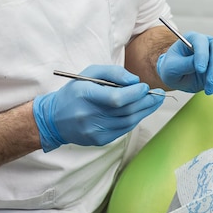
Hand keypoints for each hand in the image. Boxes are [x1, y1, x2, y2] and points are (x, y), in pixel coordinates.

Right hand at [33, 65, 164, 151]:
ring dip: (145, 111)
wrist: (54, 119)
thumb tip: (135, 81)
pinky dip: (135, 119)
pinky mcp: (99, 139)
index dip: (136, 93)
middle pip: (127, 111)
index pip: (116, 98)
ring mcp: (94, 130)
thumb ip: (113, 73)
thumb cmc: (75, 92)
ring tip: (154, 101)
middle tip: (157, 94)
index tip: (145, 87)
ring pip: (129, 122)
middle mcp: (89, 115)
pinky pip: (124, 129)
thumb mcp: (90, 74)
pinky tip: (140, 111)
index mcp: (85, 95)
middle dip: (146, 101)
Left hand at [156, 32, 212, 93]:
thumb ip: (185, 64)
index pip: (202, 41)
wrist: (177, 77)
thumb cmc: (172, 68)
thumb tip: (200, 65)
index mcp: (193, 39)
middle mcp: (208, 43)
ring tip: (209, 90)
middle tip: (209, 83)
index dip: (203, 55)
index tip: (200, 70)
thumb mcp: (172, 67)